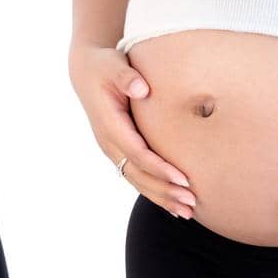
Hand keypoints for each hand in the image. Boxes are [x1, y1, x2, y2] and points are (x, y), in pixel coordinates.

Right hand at [68, 46, 197, 218]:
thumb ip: (127, 77)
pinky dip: (154, 191)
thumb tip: (142, 89)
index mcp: (110, 125)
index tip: (184, 179)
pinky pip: (137, 176)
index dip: (160, 168)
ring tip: (187, 211)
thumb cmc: (105, 67)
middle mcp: (109, 143)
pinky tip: (172, 204)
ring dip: (161, 197)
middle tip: (191, 203)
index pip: (137, 153)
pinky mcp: (119, 151)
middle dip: (164, 191)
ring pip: (137, 181)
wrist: (87, 72)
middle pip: (138, 175)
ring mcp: (113, 149)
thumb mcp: (113, 66)